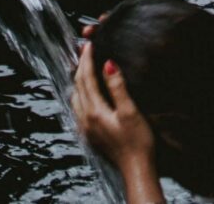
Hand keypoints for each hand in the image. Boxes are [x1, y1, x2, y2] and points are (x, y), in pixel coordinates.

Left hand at [71, 41, 155, 180]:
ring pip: (75, 97)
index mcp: (94, 111)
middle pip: (78, 86)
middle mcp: (85, 119)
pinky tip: (87, 92)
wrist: (136, 170)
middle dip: (81, 66)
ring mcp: (86, 128)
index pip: (86, 78)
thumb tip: (107, 64)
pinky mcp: (90, 135)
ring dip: (78, 80)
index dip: (87, 59)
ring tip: (85, 67)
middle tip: (85, 50)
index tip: (89, 44)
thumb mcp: (130, 111)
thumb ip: (117, 87)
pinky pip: (78, 108)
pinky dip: (80, 94)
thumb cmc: (138, 142)